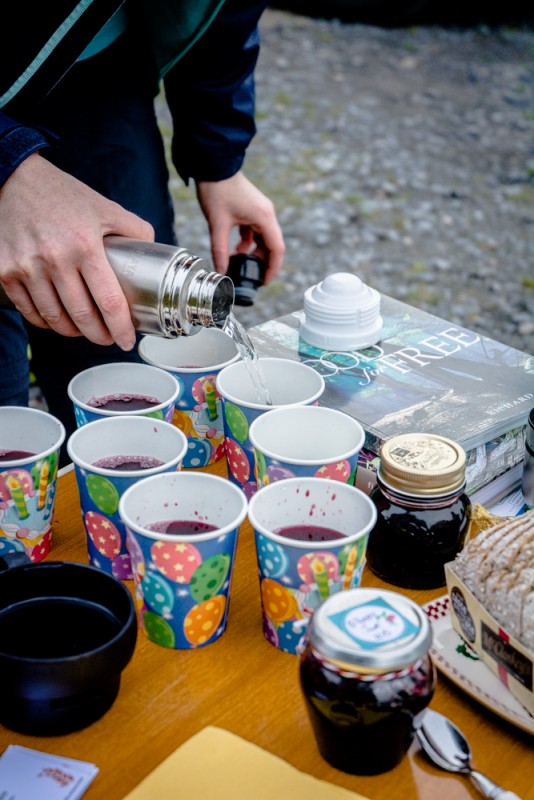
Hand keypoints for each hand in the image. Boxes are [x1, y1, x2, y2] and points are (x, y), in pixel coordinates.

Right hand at [0, 154, 154, 349]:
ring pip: (55, 319)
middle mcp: (54, 258)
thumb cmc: (63, 195)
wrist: (15, 179)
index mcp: (85, 245)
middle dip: (99, 336)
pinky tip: (58, 321)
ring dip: (73, 332)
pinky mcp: (5, 272)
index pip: (108, 301)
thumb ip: (134, 230)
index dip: (120, 328)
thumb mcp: (105, 207)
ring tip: (85, 331)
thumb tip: (154, 253)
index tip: (126, 341)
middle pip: (82, 316)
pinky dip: (46, 323)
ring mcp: (27, 267)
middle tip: (108, 339)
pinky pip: (29, 311)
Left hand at [195, 172, 284, 283]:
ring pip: (263, 239)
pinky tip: (235, 250)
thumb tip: (221, 272)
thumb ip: (220, 251)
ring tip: (240, 265)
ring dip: (254, 253)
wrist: (213, 165)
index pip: (277, 249)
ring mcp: (260, 211)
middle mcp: (267, 214)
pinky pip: (255, 231)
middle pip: (272, 245)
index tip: (264, 282)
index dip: (273, 268)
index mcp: (264, 218)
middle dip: (262, 263)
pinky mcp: (253, 209)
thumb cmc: (217, 191)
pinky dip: (248, 243)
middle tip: (252, 277)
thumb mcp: (217, 225)